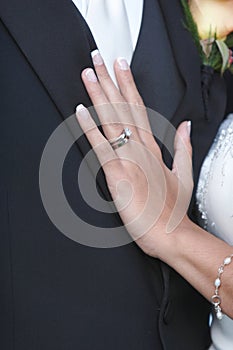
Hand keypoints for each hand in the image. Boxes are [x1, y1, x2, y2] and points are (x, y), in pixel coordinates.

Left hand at [76, 51, 192, 256]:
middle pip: (124, 108)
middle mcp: (142, 149)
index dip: (129, 85)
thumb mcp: (184, 176)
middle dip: (110, 81)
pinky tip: (81, 111)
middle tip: (98, 58)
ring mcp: (130, 160)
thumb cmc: (174, 211)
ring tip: (88, 75)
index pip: (140, 109)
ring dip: (98, 96)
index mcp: (154, 149)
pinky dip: (91, 128)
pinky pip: (102, 147)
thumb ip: (183, 148)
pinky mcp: (119, 175)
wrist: (171, 236)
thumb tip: (185, 125)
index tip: (121, 66)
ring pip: (113, 122)